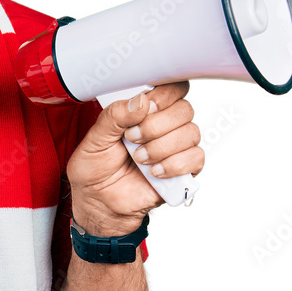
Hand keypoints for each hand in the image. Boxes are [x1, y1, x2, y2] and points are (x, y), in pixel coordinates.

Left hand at [66, 82, 203, 235]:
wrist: (98, 202)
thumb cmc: (95, 168)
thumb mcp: (95, 139)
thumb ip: (114, 116)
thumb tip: (140, 101)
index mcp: (145, 111)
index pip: (172, 88)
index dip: (163, 95)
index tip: (145, 107)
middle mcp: (165, 126)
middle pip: (184, 109)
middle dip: (156, 125)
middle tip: (132, 138)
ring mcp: (176, 148)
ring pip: (191, 133)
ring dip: (162, 147)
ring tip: (139, 159)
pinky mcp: (184, 170)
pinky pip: (196, 158)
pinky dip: (174, 165)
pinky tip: (154, 172)